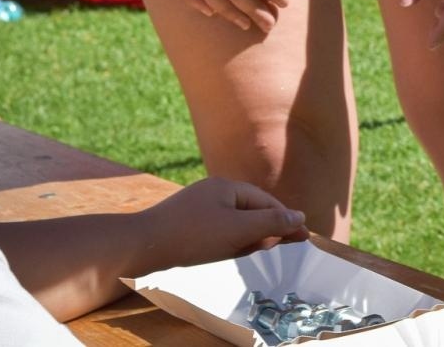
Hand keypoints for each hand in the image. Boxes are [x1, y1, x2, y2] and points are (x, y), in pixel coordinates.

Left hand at [138, 178, 307, 271]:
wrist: (140, 247)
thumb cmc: (192, 235)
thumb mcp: (238, 230)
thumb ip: (271, 223)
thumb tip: (300, 217)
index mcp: (227, 186)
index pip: (266, 201)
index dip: (286, 220)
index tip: (303, 238)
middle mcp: (213, 192)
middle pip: (251, 211)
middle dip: (266, 230)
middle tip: (280, 251)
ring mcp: (198, 208)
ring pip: (234, 223)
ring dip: (247, 239)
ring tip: (254, 256)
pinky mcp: (186, 225)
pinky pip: (217, 231)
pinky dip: (228, 243)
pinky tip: (228, 256)